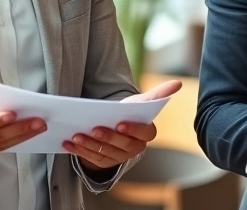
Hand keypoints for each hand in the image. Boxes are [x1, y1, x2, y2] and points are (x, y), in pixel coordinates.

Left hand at [63, 79, 182, 170]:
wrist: (117, 127)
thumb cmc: (131, 112)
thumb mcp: (142, 103)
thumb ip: (158, 94)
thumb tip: (178, 83)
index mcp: (146, 134)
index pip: (144, 134)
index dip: (133, 129)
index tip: (120, 122)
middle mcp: (135, 149)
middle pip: (122, 145)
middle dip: (107, 137)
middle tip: (93, 128)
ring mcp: (119, 158)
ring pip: (104, 153)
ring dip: (89, 145)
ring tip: (76, 134)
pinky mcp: (104, 162)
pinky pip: (91, 159)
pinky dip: (78, 151)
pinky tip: (68, 143)